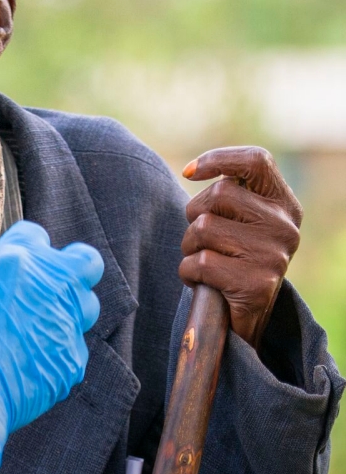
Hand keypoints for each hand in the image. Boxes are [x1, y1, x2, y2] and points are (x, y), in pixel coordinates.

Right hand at [0, 221, 102, 463]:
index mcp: (13, 263)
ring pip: (86, 304)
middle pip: (83, 260)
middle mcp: (48, 289)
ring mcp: (64, 327)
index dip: (19, 247)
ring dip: (66, 307)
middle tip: (43, 281)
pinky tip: (29, 359)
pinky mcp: (71, 362)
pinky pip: (72, 346)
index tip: (5, 261)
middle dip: (67, 266)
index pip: (33, 235)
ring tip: (37, 322)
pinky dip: (54, 348)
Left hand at [181, 146, 302, 349]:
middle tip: (201, 238)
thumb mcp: (238, 219)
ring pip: (203, 227)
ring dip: (189, 245)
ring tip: (204, 260)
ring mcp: (274, 255)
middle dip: (194, 214)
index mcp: (283, 204)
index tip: (189, 172)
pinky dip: (188, 272)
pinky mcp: (257, 285)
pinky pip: (199, 262)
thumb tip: (191, 169)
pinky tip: (202, 281)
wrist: (246, 315)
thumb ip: (227, 193)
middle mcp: (285, 226)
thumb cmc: (232, 258)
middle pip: (218, 193)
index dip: (218, 159)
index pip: (256, 161)